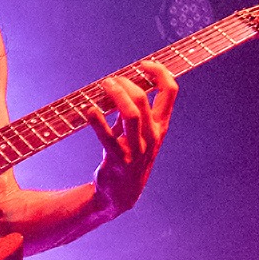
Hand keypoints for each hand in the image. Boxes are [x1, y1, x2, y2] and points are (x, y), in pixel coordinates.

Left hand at [85, 63, 176, 216]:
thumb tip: (123, 84)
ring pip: (131, 115)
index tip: (143, 64)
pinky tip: (88, 110)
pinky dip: (98, 121)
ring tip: (103, 86)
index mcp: (161, 126)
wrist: (122, 195)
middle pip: (143, 99)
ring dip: (116, 96)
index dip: (159, 73)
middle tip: (110, 81)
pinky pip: (108, 137)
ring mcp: (137, 149)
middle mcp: (152, 136)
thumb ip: (134, 110)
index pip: (170, 92)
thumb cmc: (129, 157)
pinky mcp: (119, 160)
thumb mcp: (139, 133)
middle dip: (125, 83)